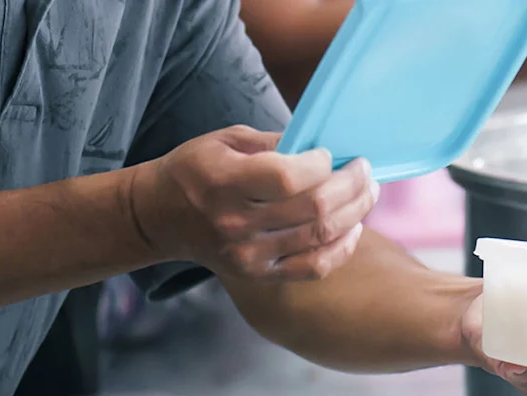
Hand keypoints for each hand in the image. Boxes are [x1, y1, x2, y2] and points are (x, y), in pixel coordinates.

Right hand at [132, 125, 378, 281]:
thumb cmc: (196, 170)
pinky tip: (353, 227)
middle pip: (314, 208)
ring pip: (321, 236)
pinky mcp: (259, 275)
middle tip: (365, 170)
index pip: (287, 177)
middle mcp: (236, 223)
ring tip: (368, 192)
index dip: (320, 164)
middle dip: (351, 185)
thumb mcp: (226, 140)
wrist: (158, 217)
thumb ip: (274, 143)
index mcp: (223, 183)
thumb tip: (323, 146)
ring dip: (356, 211)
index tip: (330, 154)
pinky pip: (315, 267)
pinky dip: (343, 248)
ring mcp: (249, 255)